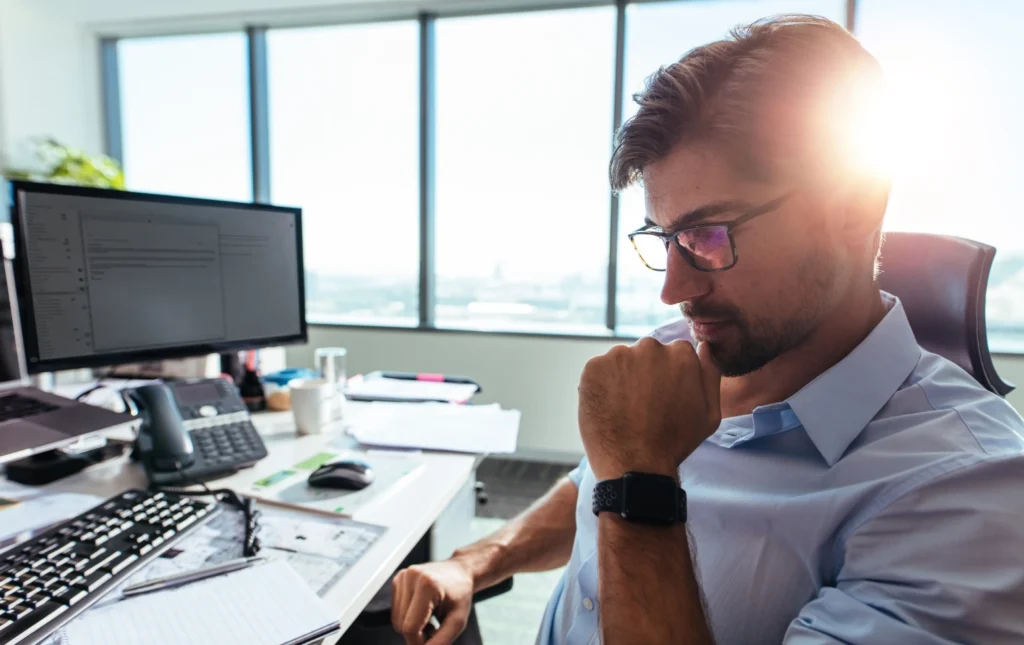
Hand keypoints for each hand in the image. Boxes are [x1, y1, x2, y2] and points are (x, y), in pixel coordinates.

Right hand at [391, 560, 474, 644]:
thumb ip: (441, 641)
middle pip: (401, 625)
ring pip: (396, 620)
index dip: (418, 642)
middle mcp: (410, 577)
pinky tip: (422, 611)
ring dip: (412, 626)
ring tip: (430, 619)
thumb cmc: (461, 594)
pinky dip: (408, 617)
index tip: (431, 643)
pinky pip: (396, 611)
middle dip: (416, 635)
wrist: (459, 572)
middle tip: (435, 629)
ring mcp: (402, 577)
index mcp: (427, 585)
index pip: (410, 627)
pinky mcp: (398, 580)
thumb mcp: (457, 621)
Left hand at [578, 339, 721, 480]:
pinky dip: (602, 384)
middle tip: (644, 405)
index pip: (673, 353)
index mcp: (680, 354)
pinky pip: (600, 370)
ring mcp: (619, 356)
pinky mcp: (593, 367)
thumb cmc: (675, 443)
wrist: (635, 465)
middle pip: (647, 353)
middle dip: (645, 373)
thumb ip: (709, 374)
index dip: (668, 377)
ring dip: (623, 377)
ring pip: (622, 361)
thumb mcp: (708, 413)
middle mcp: (650, 347)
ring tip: (626, 409)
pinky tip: (609, 407)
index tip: (663, 397)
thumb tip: (704, 347)